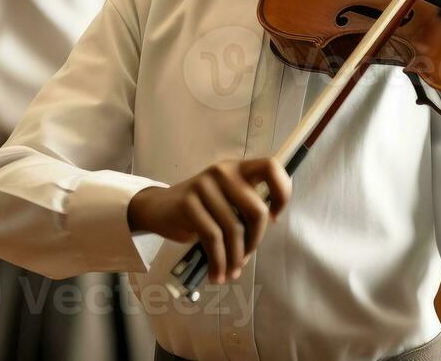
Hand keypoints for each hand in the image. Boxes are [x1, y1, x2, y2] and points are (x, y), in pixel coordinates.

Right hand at [127, 158, 291, 284]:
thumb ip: (245, 209)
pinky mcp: (189, 203)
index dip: (282, 192)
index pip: (271, 167)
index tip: (274, 217)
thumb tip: (260, 236)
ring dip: (235, 258)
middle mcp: (223, 172)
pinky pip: (213, 238)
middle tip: (244, 259)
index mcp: (238, 169)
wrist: (158, 209)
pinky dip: (218, 262)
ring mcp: (205, 185)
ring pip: (234, 229)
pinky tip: (217, 274)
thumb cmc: (200, 210)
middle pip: (256, 210)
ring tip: (230, 273)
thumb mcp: (226, 201)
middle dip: (254, 241)